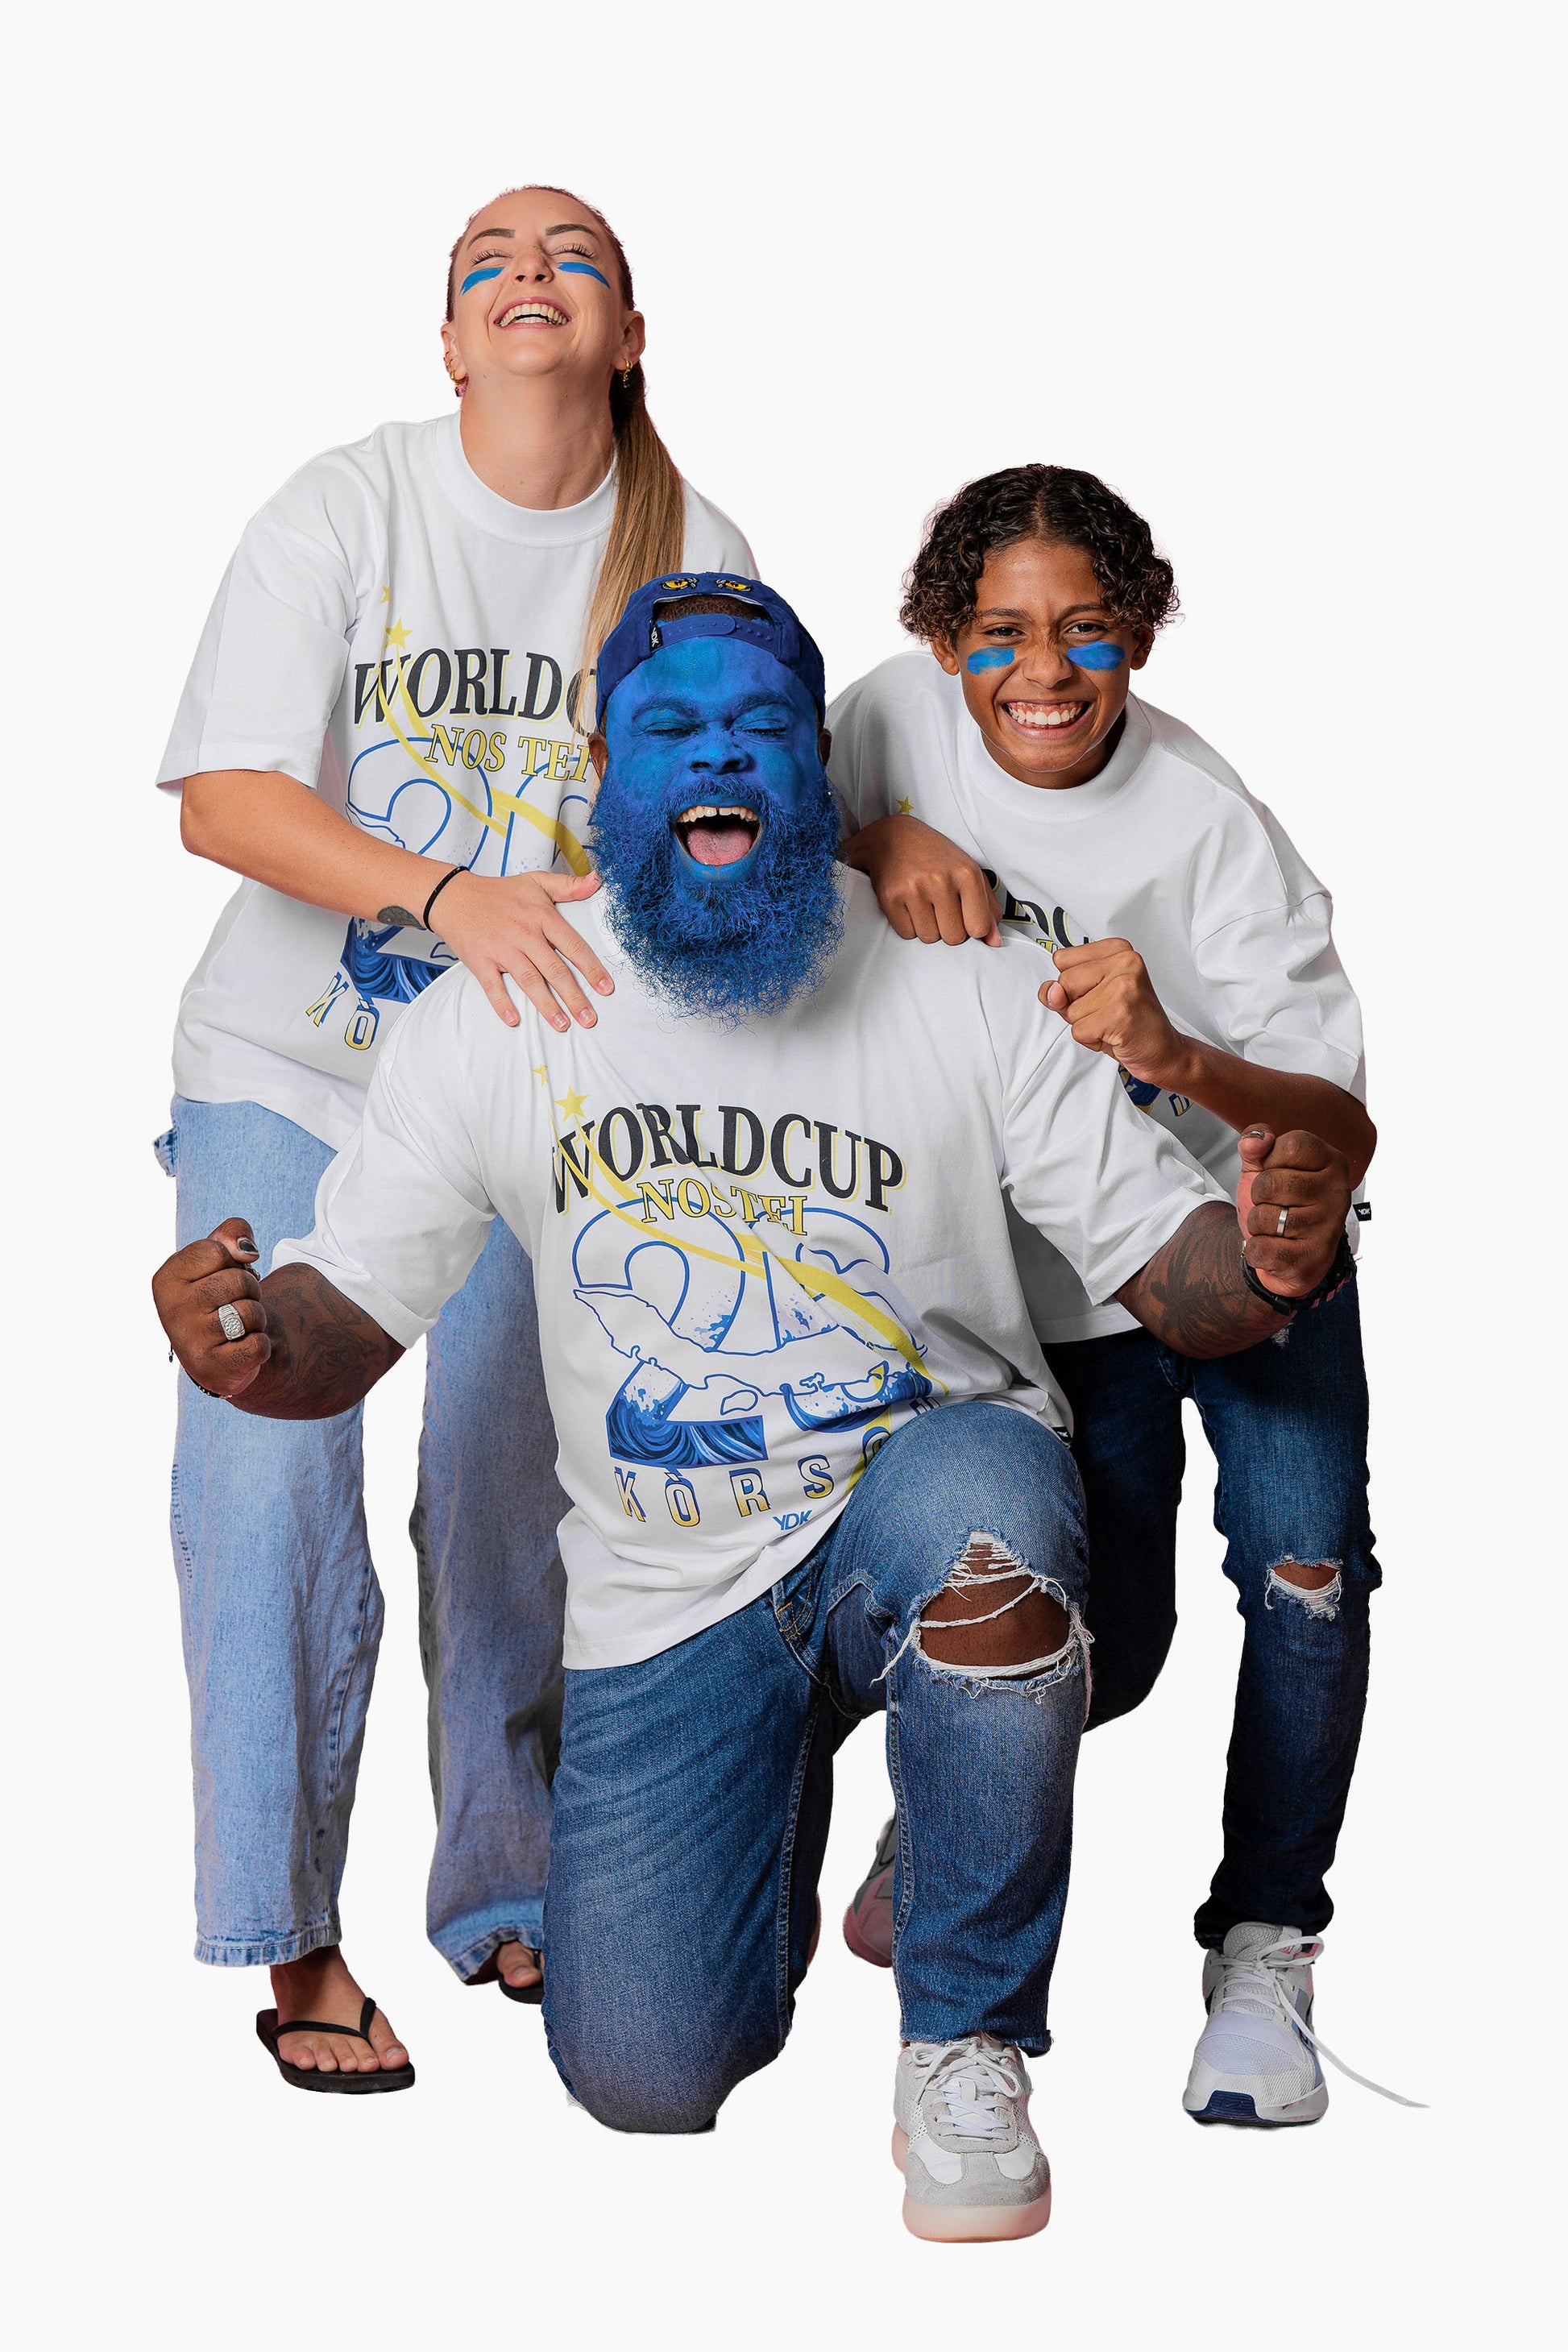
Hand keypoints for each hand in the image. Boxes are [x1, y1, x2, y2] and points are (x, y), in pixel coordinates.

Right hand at [152, 1218, 269, 1397]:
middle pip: (238, 1281)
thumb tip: (246, 1250)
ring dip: (257, 1318)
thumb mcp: (219, 1257)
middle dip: (251, 1290)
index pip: (217, 1250)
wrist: (220, 1355)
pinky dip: (261, 1345)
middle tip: (236, 1303)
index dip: (234, 1261)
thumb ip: (231, 1233)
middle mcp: (170, 1310)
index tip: (224, 1275)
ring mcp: (189, 1341)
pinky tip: (241, 1348)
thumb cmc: (219, 1297)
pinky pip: (259, 1345)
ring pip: (250, 1312)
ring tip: (239, 1326)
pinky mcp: (212, 1368)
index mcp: (167, 1279)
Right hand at [431, 868, 608, 1029]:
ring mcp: (501, 949)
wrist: (453, 896)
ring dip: (547, 1005)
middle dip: (574, 997)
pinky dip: (501, 1004)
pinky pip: (492, 986)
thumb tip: (598, 881)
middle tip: (589, 1019)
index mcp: (541, 916)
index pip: (573, 946)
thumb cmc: (499, 892)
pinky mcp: (480, 961)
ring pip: (529, 981)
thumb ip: (569, 885)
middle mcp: (524, 934)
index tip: (605, 988)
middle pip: (555, 970)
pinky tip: (514, 1020)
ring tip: (563, 1025)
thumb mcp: (537, 881)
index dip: (591, 968)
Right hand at [843, 815, 1000, 945]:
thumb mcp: (968, 872)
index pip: (978, 927)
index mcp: (966, 873)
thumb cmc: (935, 856)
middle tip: (940, 906)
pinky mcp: (890, 897)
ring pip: (929, 938)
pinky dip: (908, 925)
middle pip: (954, 937)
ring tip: (923, 904)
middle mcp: (941, 880)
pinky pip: (906, 934)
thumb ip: (987, 908)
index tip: (965, 916)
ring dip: (927, 927)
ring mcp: (914, 889)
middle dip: (948, 928)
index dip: (972, 928)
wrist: (893, 837)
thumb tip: (994, 942)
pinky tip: (908, 905)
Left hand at [1041, 939, 1190, 1089]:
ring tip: (1112, 1023)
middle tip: (1107, 1012)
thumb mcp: (1091, 997)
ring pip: (1070, 1010)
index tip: (1100, 992)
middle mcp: (1124, 961)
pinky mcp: (1120, 1013)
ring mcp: (1124, 986)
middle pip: (1063, 983)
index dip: (1072, 985)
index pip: (1062, 959)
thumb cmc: (1129, 1021)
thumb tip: (1050, 992)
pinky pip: (1079, 1031)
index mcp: (1118, 949)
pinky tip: (1115, 1034)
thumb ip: (1064, 989)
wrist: (1163, 1050)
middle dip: (1076, 1006)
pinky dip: (1092, 1040)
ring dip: (1085, 1025)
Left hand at [1234, 1127, 1350, 1297]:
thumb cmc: (1277, 1203)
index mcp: (1333, 1162)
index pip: (1290, 1145)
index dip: (1270, 1159)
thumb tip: (1256, 1141)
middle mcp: (1338, 1193)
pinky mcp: (1311, 1259)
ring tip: (1275, 1226)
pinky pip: (1260, 1248)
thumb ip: (1255, 1146)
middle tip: (1273, 1204)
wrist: (1283, 1254)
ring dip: (1256, 1223)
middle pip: (1271, 1183)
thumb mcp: (1263, 1167)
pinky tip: (1275, 1248)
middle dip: (1258, 1195)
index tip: (1277, 1171)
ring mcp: (1328, 1227)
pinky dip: (1256, 1249)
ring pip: (1263, 1217)